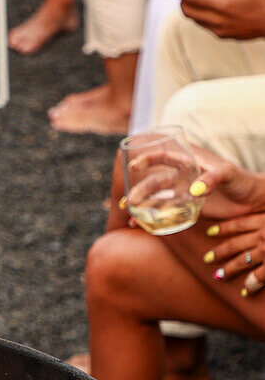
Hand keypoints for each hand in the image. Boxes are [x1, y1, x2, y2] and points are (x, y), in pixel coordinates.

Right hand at [125, 146, 264, 293]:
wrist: (251, 202)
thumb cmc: (242, 180)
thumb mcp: (229, 174)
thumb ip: (212, 178)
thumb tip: (193, 190)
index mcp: (190, 163)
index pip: (164, 157)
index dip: (148, 159)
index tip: (134, 166)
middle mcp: (183, 178)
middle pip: (155, 182)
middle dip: (140, 190)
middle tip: (130, 201)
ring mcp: (183, 195)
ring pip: (156, 198)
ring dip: (141, 204)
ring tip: (128, 211)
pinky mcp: (186, 211)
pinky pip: (165, 213)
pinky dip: (151, 218)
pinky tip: (137, 223)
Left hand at [169, 0, 264, 38]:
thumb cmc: (260, 2)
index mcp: (221, 6)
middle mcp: (216, 20)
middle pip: (189, 13)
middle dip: (183, 3)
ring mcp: (218, 30)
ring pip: (196, 21)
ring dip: (191, 11)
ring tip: (192, 2)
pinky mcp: (221, 36)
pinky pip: (205, 26)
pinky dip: (201, 18)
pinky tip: (206, 11)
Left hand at [204, 210, 264, 293]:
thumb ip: (264, 221)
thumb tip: (256, 228)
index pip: (240, 223)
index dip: (224, 228)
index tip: (209, 231)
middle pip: (237, 243)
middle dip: (220, 252)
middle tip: (206, 259)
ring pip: (244, 260)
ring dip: (230, 269)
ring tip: (217, 277)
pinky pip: (261, 276)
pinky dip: (252, 284)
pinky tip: (245, 291)